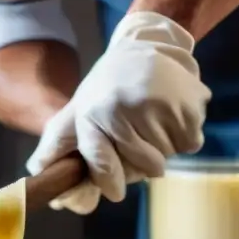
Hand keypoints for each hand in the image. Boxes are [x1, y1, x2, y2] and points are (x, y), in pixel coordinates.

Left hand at [25, 11, 210, 214]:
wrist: (148, 46)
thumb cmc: (107, 88)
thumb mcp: (75, 112)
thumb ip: (55, 150)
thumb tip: (49, 191)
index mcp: (93, 113)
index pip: (101, 162)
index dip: (108, 181)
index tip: (114, 192)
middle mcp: (124, 110)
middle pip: (138, 168)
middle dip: (135, 164)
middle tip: (133, 136)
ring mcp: (159, 108)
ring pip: (164, 159)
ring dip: (160, 149)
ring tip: (149, 119)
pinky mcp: (189, 107)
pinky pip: (189, 145)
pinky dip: (182, 137)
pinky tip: (168, 113)